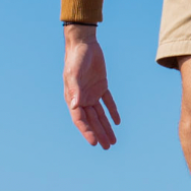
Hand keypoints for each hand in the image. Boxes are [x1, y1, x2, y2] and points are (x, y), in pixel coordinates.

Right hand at [63, 24, 120, 148]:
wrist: (84, 44)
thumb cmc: (76, 58)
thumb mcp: (75, 73)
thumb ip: (75, 90)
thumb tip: (74, 106)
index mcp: (72, 98)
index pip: (80, 119)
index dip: (87, 131)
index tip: (95, 142)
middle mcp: (82, 98)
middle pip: (92, 121)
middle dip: (99, 134)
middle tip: (108, 146)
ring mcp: (92, 93)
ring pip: (100, 114)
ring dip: (106, 127)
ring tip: (113, 141)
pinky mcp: (101, 86)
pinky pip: (108, 102)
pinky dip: (112, 111)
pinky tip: (118, 122)